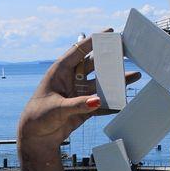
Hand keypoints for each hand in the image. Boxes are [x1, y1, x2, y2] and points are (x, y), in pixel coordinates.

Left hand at [18, 30, 140, 150]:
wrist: (36, 138)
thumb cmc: (38, 117)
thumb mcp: (57, 108)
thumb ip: (78, 105)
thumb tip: (98, 101)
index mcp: (60, 71)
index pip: (79, 51)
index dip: (94, 41)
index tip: (110, 32)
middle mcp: (71, 80)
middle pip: (94, 65)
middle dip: (109, 58)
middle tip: (126, 51)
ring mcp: (78, 94)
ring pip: (100, 84)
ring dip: (115, 81)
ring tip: (134, 75)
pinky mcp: (83, 109)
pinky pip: (100, 104)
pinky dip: (111, 103)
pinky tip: (123, 101)